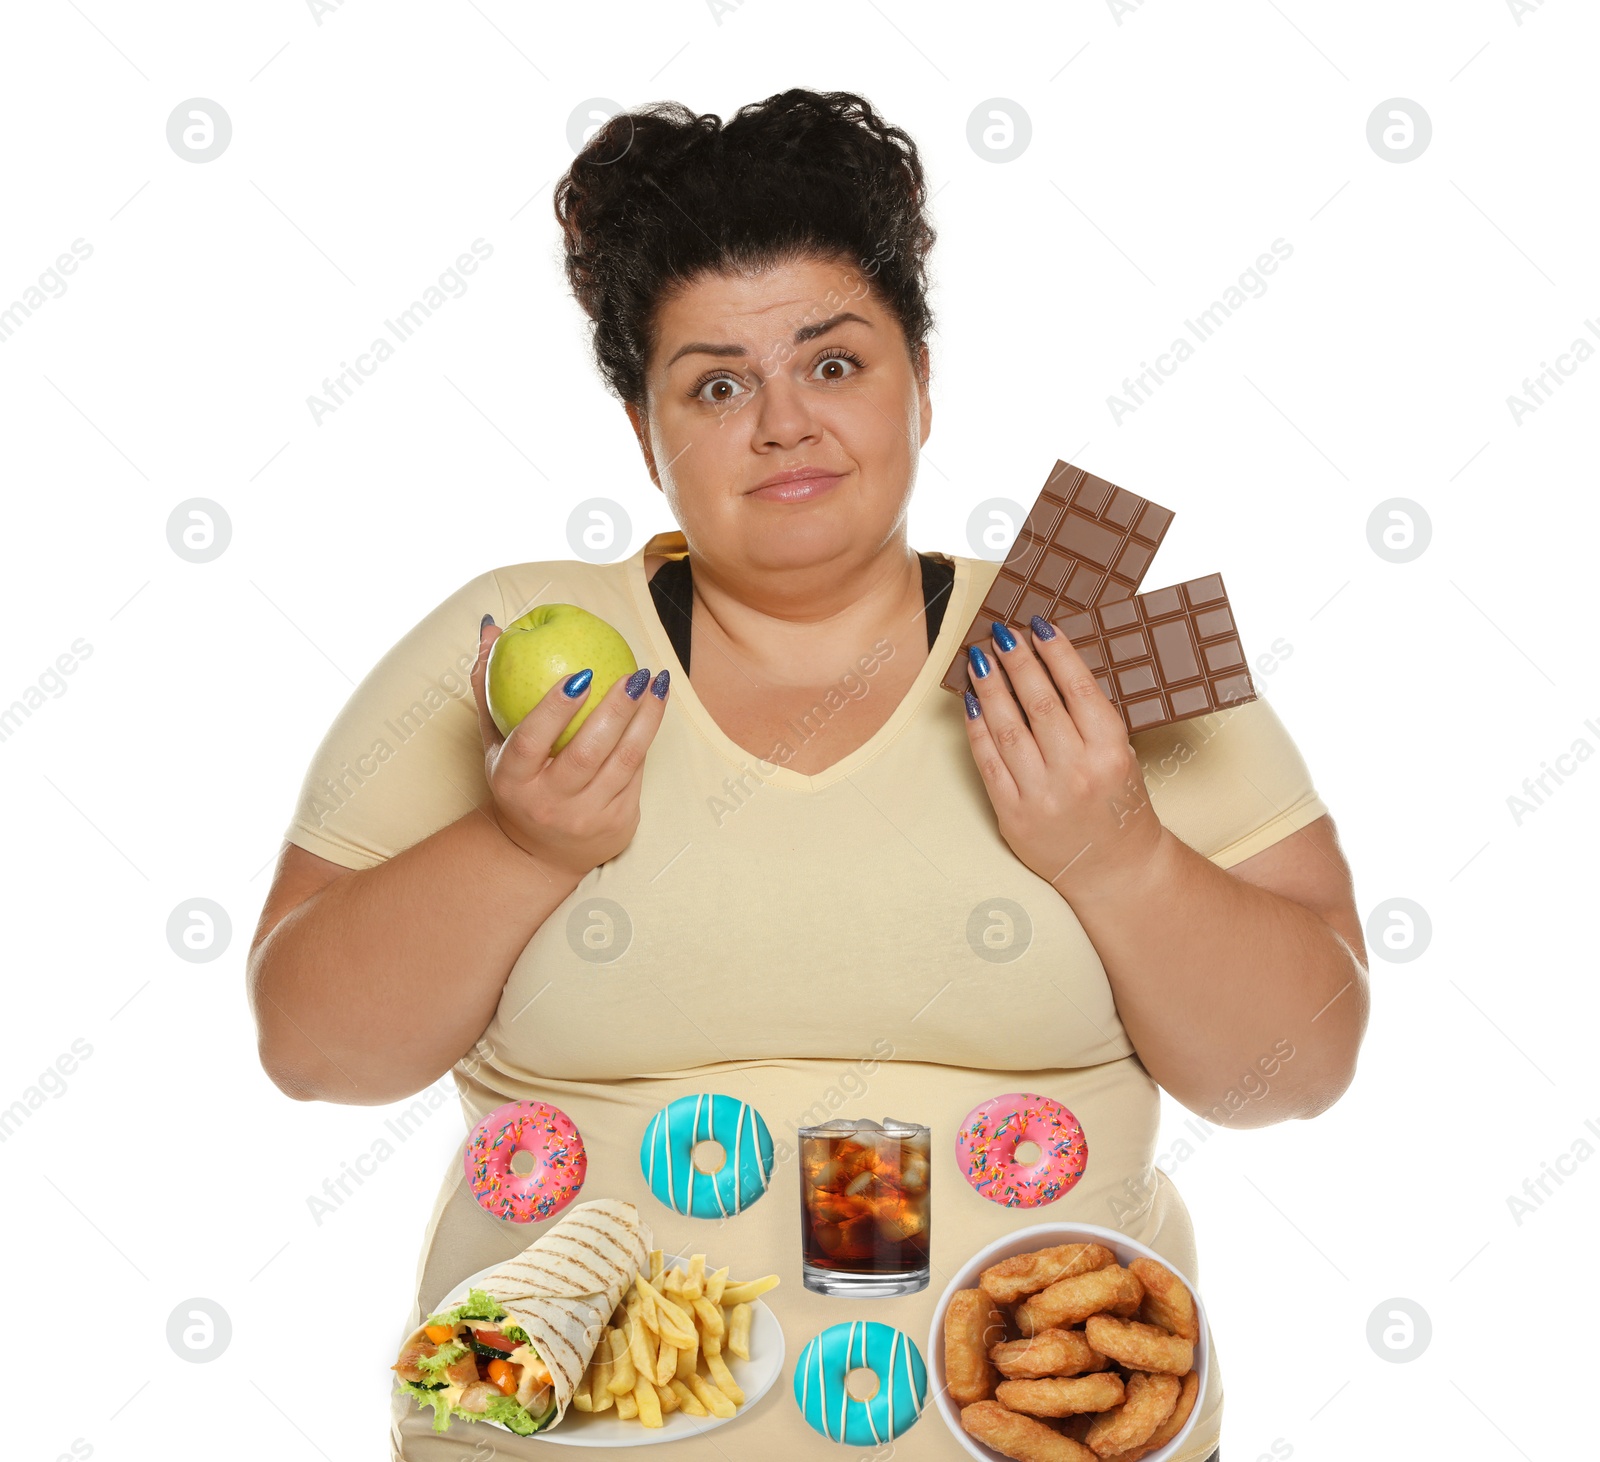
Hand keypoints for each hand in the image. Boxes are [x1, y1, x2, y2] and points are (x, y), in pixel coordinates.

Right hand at [470, 617, 667, 879]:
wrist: (539, 855)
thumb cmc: (517, 783)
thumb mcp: (494, 744)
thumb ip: (489, 686)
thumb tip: (491, 625)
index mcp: (513, 781)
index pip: (530, 742)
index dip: (554, 709)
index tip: (580, 674)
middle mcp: (548, 804)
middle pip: (587, 753)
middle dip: (616, 710)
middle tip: (635, 672)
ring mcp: (586, 818)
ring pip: (623, 762)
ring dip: (646, 719)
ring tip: (656, 682)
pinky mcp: (618, 824)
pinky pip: (636, 774)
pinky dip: (647, 738)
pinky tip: (655, 707)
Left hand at [962, 616, 1163, 901]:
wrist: (1116, 870)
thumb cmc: (1119, 806)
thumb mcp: (1121, 756)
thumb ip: (1090, 719)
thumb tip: (1047, 667)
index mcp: (1111, 752)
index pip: (1078, 689)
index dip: (1055, 653)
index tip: (1038, 625)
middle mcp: (1077, 772)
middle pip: (1039, 703)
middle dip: (1017, 661)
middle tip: (1001, 631)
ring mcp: (1042, 795)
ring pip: (1008, 728)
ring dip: (991, 687)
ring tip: (980, 657)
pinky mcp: (1013, 815)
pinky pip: (988, 762)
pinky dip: (977, 728)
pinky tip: (971, 701)